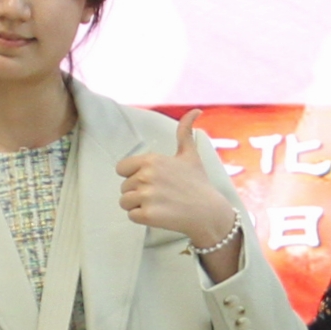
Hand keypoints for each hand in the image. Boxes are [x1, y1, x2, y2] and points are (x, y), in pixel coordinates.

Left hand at [116, 112, 238, 250]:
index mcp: (151, 160)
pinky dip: (142, 218)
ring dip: (138, 206)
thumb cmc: (198, 183)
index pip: (122, 168)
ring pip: (125, 202)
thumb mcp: (190, 155)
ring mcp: (146, 196)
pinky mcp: (147, 215)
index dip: (133, 176)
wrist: (208, 212)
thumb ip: (185, 132)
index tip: (151, 181)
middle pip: (124, 187)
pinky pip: (131, 216)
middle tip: (160, 195)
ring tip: (159, 204)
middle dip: (138, 192)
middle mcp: (146, 176)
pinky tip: (160, 214)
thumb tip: (196, 110)